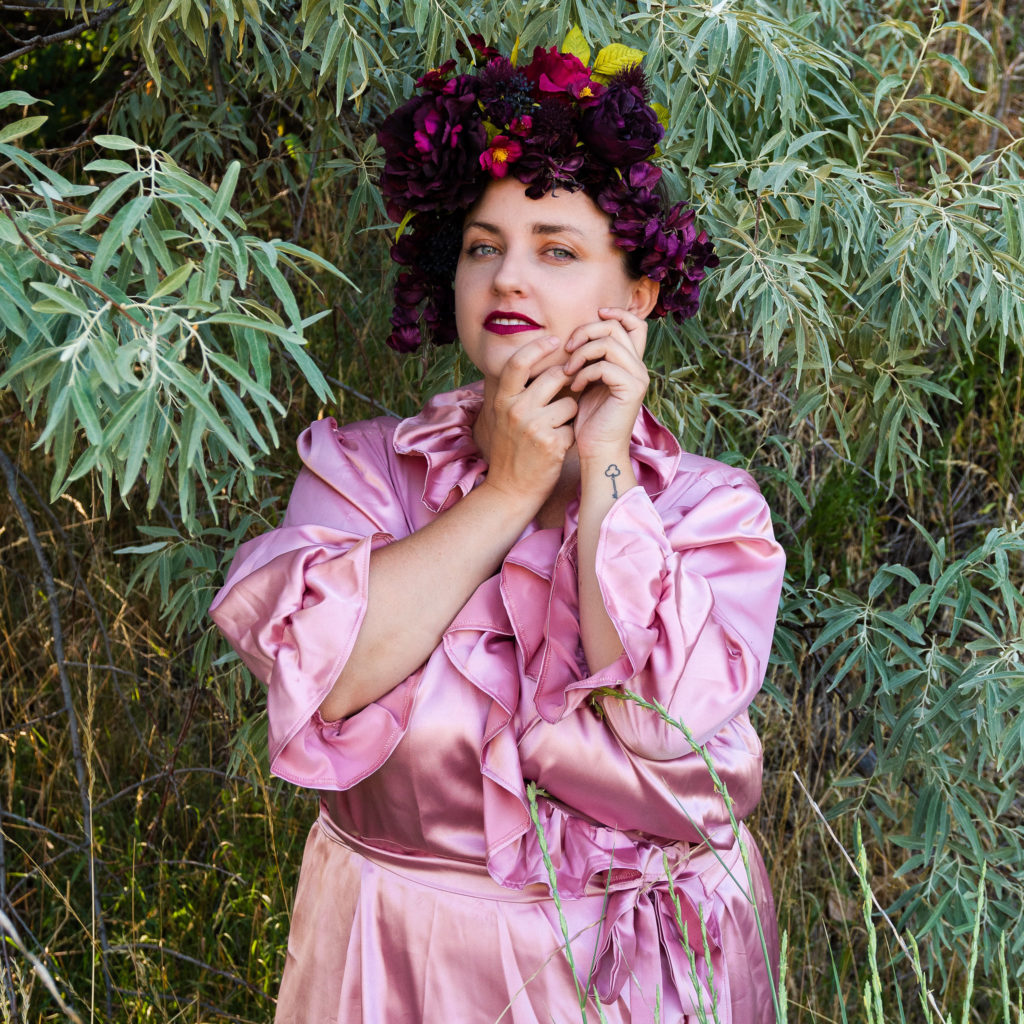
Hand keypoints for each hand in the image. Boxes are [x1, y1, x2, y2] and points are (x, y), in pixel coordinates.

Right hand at [476, 334, 577, 508]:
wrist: (510, 491)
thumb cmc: (512, 451)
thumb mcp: (505, 417)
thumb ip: (519, 392)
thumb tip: (545, 364)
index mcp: (502, 400)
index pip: (519, 361)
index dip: (538, 347)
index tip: (555, 340)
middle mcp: (515, 409)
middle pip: (554, 376)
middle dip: (567, 382)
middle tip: (568, 393)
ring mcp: (533, 426)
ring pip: (570, 402)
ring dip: (570, 414)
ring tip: (556, 430)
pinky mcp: (552, 443)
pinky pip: (574, 427)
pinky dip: (571, 436)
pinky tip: (557, 448)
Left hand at [563, 307, 649, 461]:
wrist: (597, 450)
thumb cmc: (588, 419)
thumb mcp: (587, 381)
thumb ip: (590, 358)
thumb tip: (578, 333)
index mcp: (631, 363)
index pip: (636, 324)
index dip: (616, 313)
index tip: (594, 316)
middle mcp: (639, 367)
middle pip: (617, 327)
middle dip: (587, 331)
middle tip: (568, 349)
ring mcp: (638, 378)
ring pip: (610, 343)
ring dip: (582, 352)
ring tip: (568, 370)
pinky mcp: (632, 390)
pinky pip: (605, 365)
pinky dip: (585, 372)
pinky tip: (575, 386)